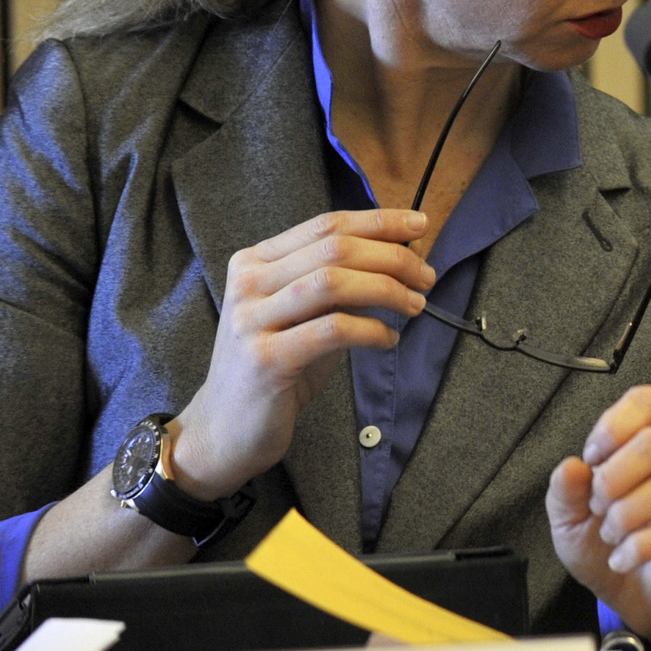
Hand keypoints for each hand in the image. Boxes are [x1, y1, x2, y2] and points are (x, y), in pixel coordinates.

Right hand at [169, 208, 433, 497]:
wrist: (224, 429)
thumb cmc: (275, 367)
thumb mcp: (301, 314)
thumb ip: (335, 282)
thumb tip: (398, 256)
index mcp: (254, 262)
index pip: (325, 226)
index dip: (378, 221)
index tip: (419, 226)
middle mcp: (248, 283)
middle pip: (335, 248)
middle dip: (392, 257)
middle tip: (426, 276)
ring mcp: (251, 320)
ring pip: (333, 281)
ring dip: (387, 289)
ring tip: (415, 304)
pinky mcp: (266, 359)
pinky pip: (333, 329)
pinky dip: (371, 330)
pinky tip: (388, 339)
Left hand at [546, 385, 650, 645]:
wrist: (635, 601)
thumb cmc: (604, 551)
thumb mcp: (569, 523)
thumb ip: (564, 493)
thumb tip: (572, 466)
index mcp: (636, 453)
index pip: (646, 403)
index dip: (617, 423)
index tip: (594, 458)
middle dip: (615, 477)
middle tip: (598, 507)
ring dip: (627, 514)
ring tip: (610, 536)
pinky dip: (641, 547)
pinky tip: (621, 559)